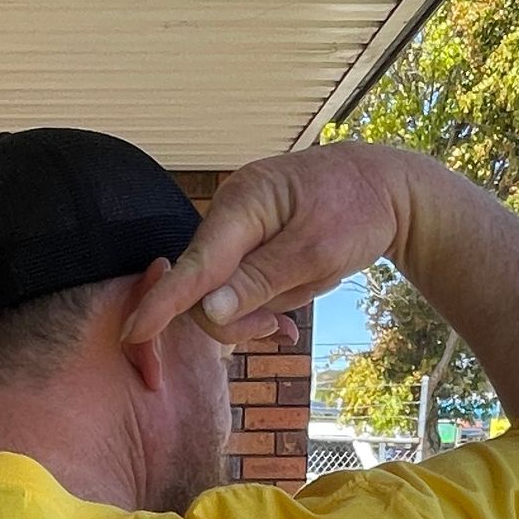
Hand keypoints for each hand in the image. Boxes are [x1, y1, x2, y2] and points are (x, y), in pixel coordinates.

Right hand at [121, 142, 414, 347]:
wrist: (384, 186)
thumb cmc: (358, 211)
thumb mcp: (317, 252)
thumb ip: (260, 281)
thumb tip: (207, 310)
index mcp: (244, 204)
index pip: (195, 264)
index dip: (164, 302)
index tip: (134, 332)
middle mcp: (230, 212)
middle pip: (205, 286)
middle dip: (237, 317)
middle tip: (283, 329)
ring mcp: (238, 226)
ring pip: (223, 291)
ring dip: (258, 308)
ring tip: (302, 297)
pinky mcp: (248, 240)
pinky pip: (239, 283)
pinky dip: (262, 300)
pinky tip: (291, 303)